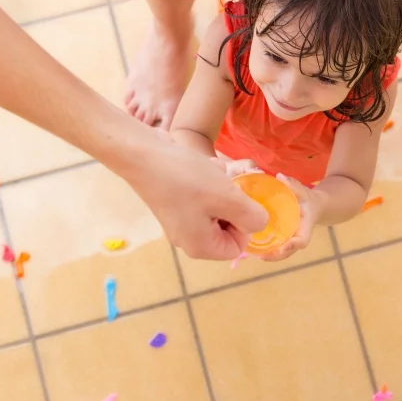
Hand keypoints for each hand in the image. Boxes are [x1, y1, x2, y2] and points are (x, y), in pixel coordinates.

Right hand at [115, 134, 268, 259]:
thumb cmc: (186, 178)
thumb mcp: (228, 198)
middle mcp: (188, 239)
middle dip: (232, 202)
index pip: (238, 246)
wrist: (141, 153)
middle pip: (227, 227)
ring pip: (216, 207)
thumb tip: (260, 224)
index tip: (238, 200)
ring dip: (220, 187)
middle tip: (224, 182)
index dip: (245, 224)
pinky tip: (200, 166)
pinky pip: (202, 195)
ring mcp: (179, 220)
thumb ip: (252, 217)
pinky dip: (206, 179)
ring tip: (210, 172)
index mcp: (201, 246)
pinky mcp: (173, 202)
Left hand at [260, 173, 320, 261]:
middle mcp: (299, 236)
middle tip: (261, 256)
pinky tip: (253, 247)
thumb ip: (293, 185)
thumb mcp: (302, 190)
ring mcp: (292, 240)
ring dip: (269, 256)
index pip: (302, 240)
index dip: (293, 245)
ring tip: (253, 254)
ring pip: (282, 253)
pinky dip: (266, 250)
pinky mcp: (285, 240)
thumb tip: (279, 176)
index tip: (282, 247)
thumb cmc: (307, 199)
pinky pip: (277, 248)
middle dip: (276, 256)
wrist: (315, 206)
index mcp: (306, 226)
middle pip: (289, 252)